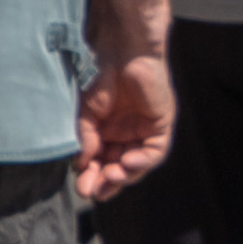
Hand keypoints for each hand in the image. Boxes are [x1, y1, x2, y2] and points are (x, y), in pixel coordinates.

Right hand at [73, 50, 176, 202]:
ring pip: (136, 164)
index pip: (101, 162)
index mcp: (107, 132)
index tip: (83, 189)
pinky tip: (127, 163)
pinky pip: (155, 152)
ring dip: (124, 175)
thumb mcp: (87, 113)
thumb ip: (86, 139)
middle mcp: (126, 134)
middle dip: (106, 181)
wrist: (122, 52)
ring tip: (109, 178)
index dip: (92, 177)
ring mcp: (144, 130)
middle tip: (92, 191)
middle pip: (118, 167)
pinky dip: (141, 161)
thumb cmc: (101, 76)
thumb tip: (81, 165)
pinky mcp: (161, 125)